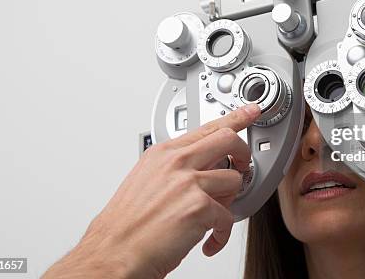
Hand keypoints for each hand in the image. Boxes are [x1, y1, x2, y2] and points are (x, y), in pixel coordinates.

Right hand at [43, 104, 260, 278]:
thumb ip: (176, 170)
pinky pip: (228, 217)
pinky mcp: (199, 206)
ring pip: (234, 180)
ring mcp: (188, 182)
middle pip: (228, 139)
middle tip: (243, 167)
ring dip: (229, 201)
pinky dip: (221, 234)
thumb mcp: (148, 181)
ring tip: (213, 217)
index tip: (250, 112)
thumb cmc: (128, 224)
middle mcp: (176, 162)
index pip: (207, 127)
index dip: (235, 118)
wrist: (113, 251)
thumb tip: (205, 171)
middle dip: (243, 153)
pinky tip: (208, 242)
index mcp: (163, 153)